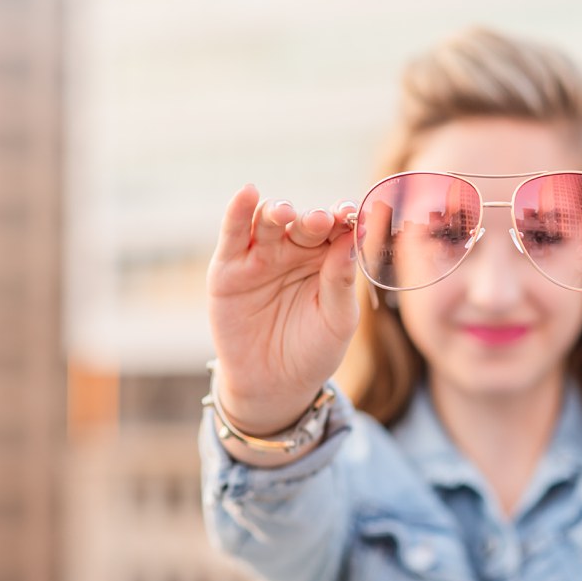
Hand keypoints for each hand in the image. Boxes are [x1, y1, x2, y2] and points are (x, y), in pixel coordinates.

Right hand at [207, 184, 358, 434]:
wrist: (273, 385)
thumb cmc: (313, 351)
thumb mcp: (336, 321)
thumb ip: (341, 281)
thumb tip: (352, 240)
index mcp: (327, 260)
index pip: (338, 230)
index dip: (344, 218)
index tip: (352, 213)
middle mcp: (295, 251)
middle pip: (305, 223)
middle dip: (313, 219)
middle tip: (321, 220)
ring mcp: (261, 256)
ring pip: (268, 222)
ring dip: (277, 212)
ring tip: (286, 213)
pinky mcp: (229, 267)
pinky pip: (233, 235)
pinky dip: (237, 212)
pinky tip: (247, 194)